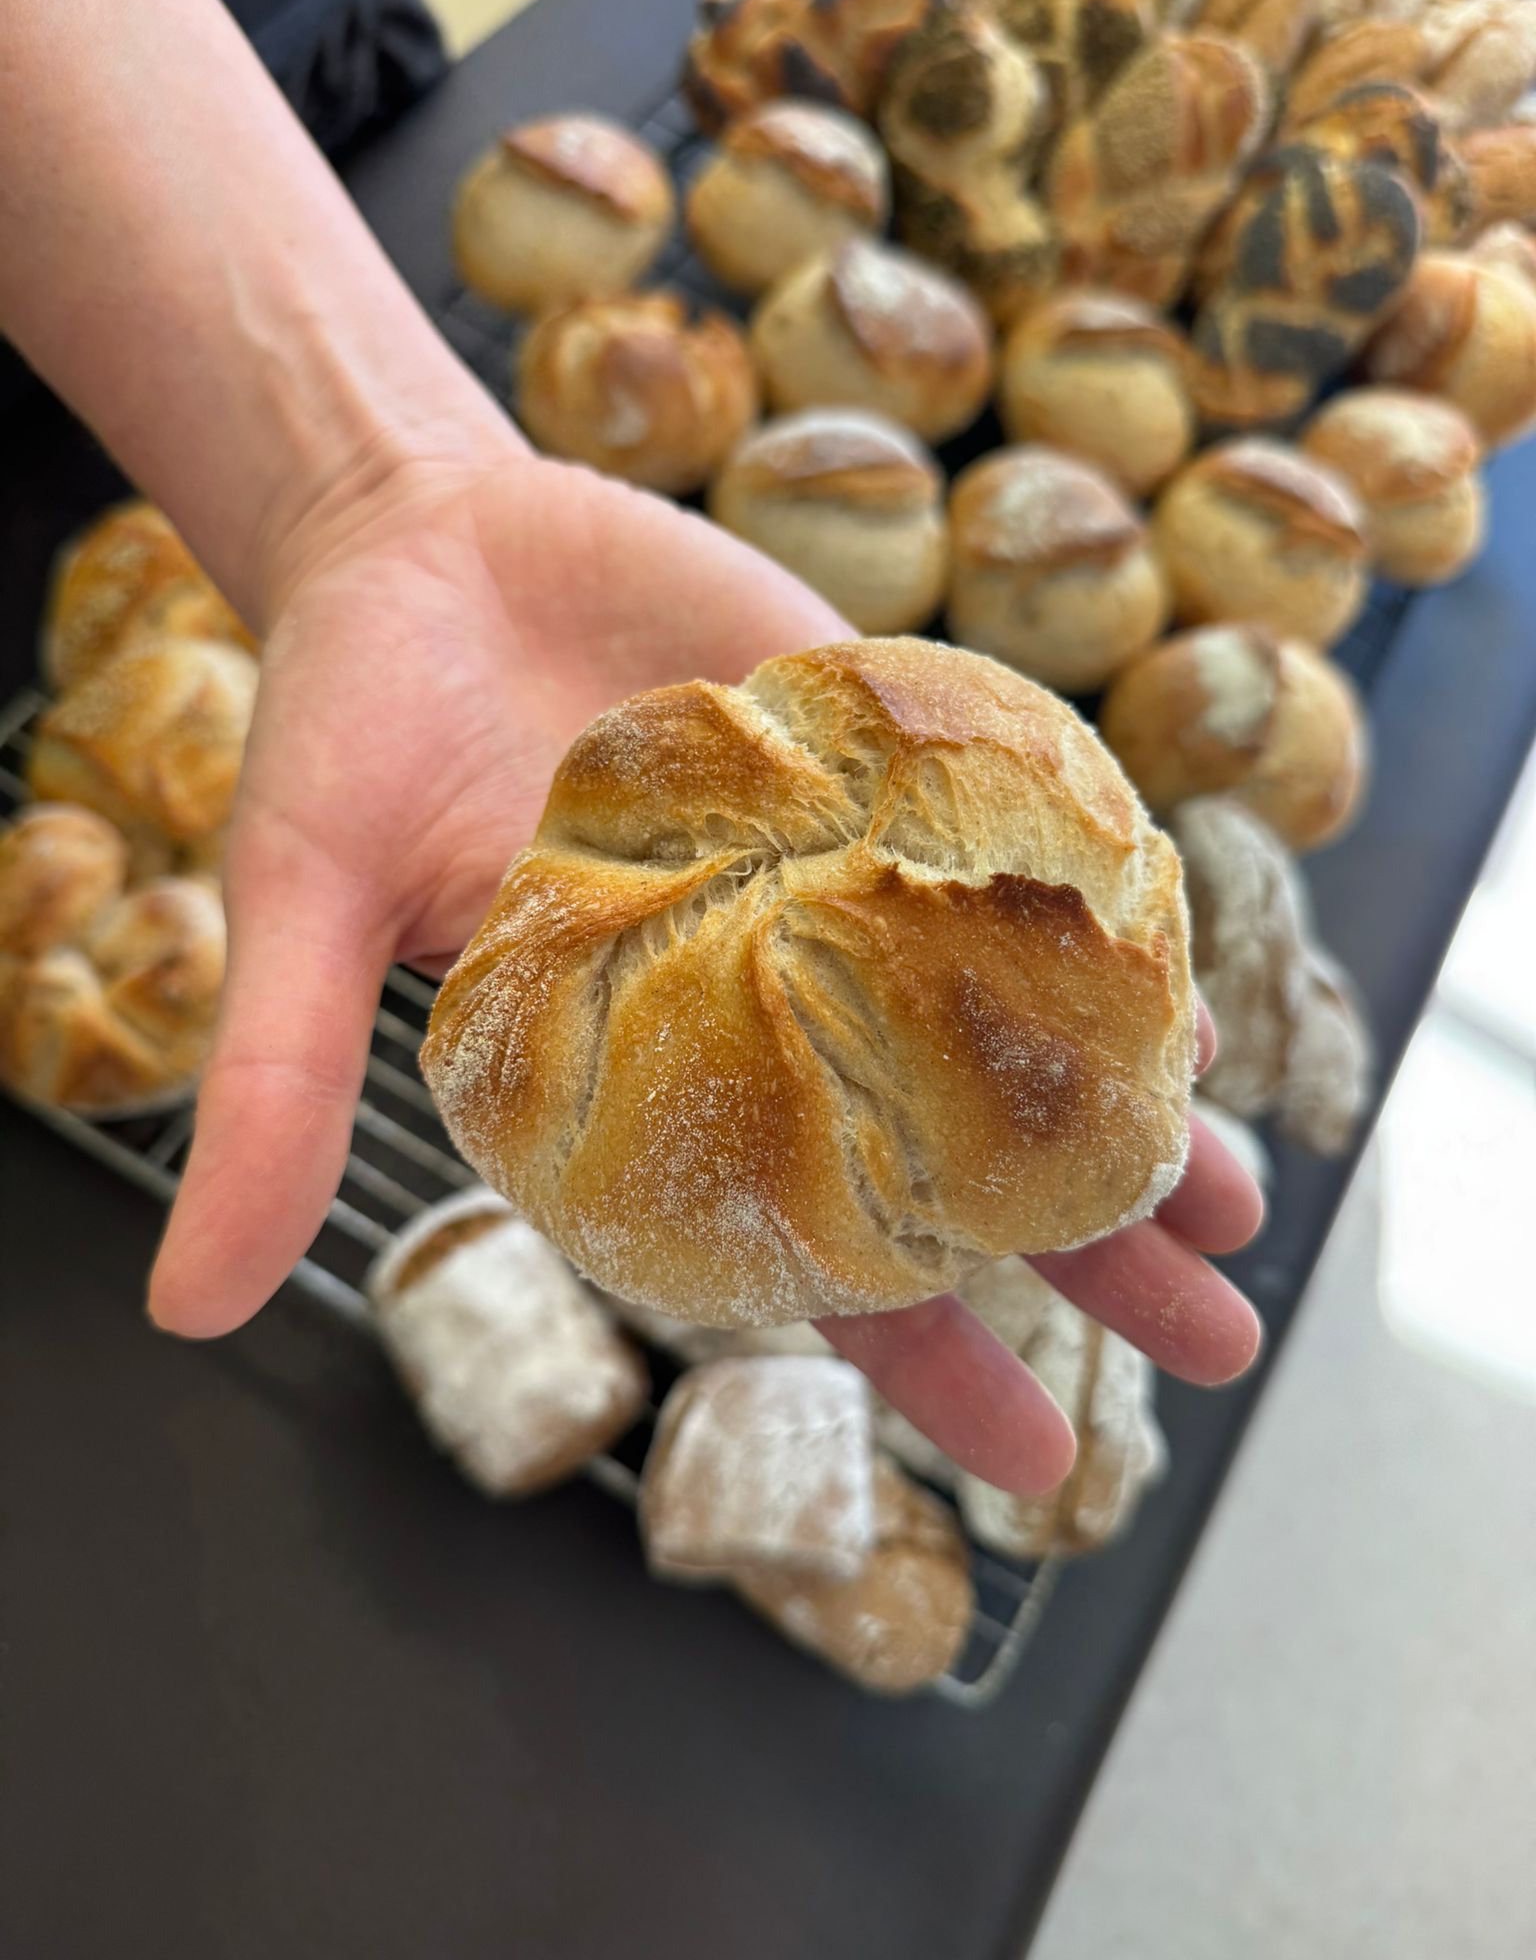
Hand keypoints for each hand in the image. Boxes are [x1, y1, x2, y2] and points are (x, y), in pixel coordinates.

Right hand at [147, 451, 1262, 1494]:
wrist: (423, 528)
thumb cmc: (350, 724)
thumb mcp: (299, 905)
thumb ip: (278, 1094)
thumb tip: (193, 1314)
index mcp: (648, 1072)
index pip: (800, 1246)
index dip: (913, 1352)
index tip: (1030, 1457)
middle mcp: (763, 995)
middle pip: (943, 1151)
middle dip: (1079, 1255)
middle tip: (1213, 1350)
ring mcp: (837, 881)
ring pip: (1002, 1019)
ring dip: (1122, 1107)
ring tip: (1241, 1206)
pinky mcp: (879, 756)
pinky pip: (1008, 853)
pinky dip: (1092, 924)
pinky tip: (1178, 993)